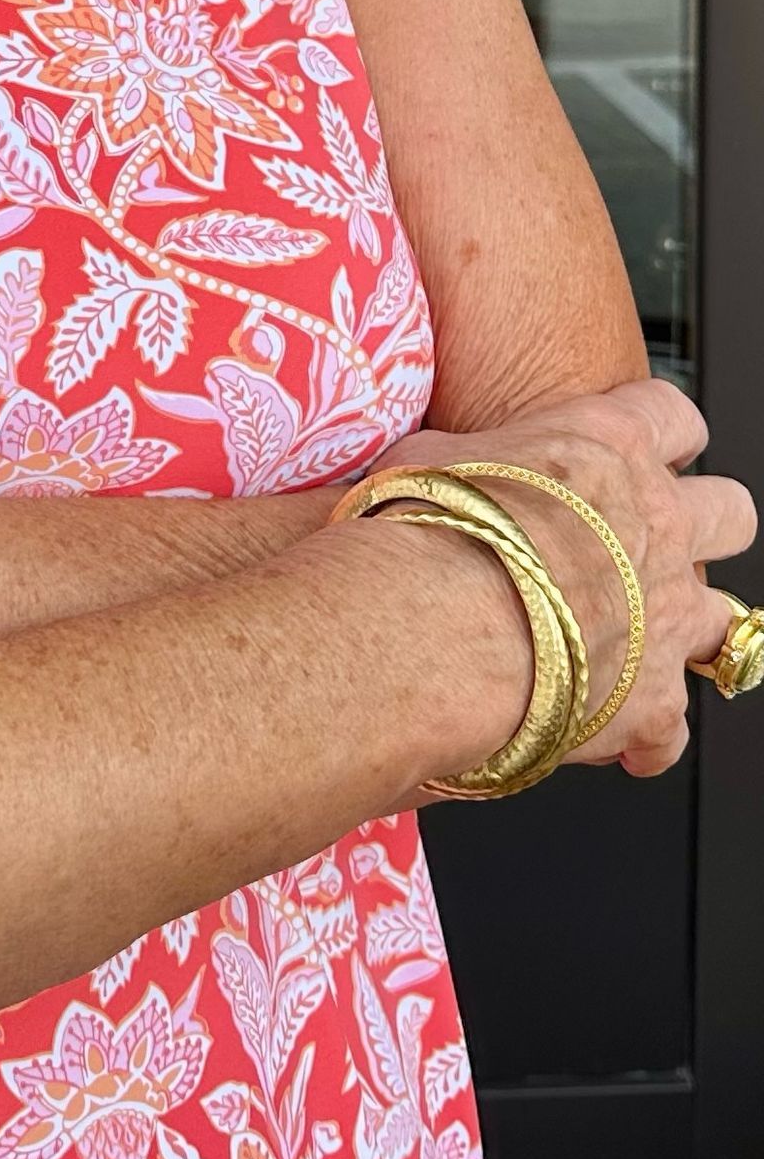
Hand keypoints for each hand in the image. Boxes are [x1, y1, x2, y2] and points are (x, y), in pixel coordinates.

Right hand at [378, 378, 755, 778]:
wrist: (438, 626)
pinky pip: (674, 729)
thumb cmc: (428, 532)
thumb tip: (439, 465)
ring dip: (685, 630)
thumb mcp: (436, 458)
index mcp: (608, 448)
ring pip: (727, 617)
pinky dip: (646, 736)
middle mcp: (658, 525)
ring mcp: (668, 614)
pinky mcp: (655, 701)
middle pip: (730, 510)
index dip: (664, 434)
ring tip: (636, 645)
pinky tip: (609, 742)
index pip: (673, 416)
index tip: (647, 448)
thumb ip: (469, 460)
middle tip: (654, 543)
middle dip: (703, 527)